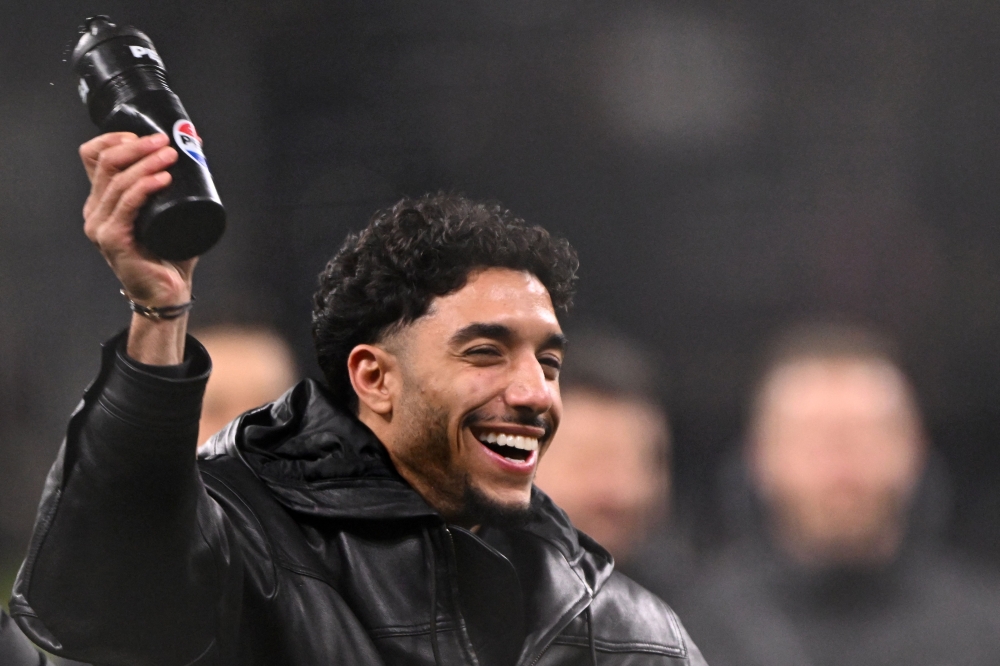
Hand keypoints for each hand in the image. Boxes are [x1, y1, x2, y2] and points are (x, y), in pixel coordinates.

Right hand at [81, 132, 195, 305]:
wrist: (169, 291)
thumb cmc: (172, 252)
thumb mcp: (171, 212)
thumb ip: (177, 184)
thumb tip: (196, 145)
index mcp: (104, 200)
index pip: (95, 156)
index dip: (116, 139)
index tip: (149, 135)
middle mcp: (96, 210)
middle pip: (106, 163)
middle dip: (137, 146)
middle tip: (165, 140)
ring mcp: (101, 225)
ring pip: (117, 181)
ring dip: (146, 163)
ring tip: (171, 155)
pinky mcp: (112, 240)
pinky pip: (126, 205)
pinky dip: (144, 187)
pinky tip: (163, 178)